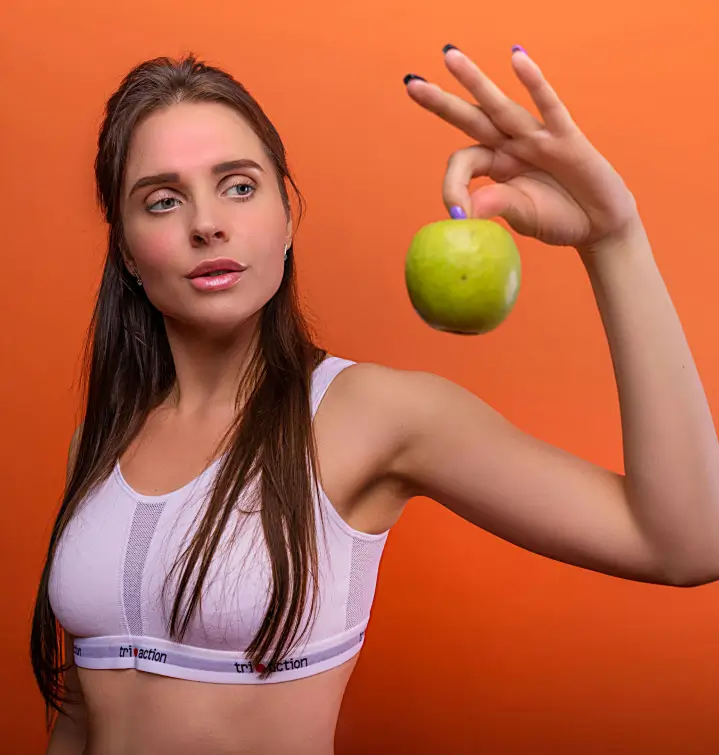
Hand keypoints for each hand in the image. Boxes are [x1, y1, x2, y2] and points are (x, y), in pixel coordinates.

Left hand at [404, 46, 642, 254]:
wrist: (599, 224)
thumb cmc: (558, 218)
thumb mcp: (522, 216)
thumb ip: (495, 206)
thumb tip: (465, 212)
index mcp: (496, 164)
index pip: (463, 161)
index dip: (453, 185)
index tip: (456, 212)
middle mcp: (512, 144)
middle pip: (471, 119)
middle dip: (441, 102)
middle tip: (411, 84)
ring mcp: (538, 137)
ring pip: (500, 106)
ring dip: (474, 81)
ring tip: (449, 56)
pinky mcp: (567, 137)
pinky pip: (548, 106)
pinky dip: (534, 83)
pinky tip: (517, 59)